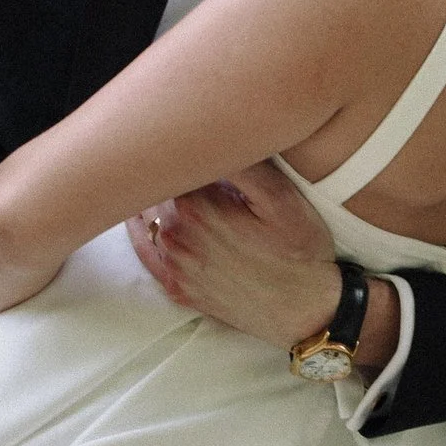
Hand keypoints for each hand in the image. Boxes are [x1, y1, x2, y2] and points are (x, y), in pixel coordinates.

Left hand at [129, 162, 401, 379]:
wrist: (306, 311)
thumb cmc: (300, 250)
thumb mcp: (281, 197)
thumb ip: (242, 163)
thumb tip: (211, 135)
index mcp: (196, 207)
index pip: (169, 163)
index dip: (178, 147)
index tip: (186, 135)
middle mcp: (175, 236)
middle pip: (153, 188)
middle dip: (165, 171)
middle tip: (176, 153)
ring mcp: (173, 265)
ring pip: (144, 218)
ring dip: (151, 197)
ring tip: (162, 178)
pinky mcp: (177, 288)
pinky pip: (144, 253)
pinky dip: (139, 232)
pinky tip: (140, 217)